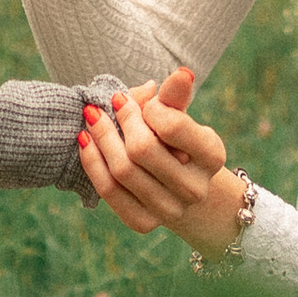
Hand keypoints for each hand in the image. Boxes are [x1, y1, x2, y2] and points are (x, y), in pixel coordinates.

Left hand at [77, 69, 243, 255]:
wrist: (175, 184)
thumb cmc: (174, 139)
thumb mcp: (178, 114)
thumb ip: (175, 95)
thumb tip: (182, 73)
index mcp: (212, 155)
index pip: (172, 125)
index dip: (149, 108)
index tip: (142, 100)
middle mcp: (196, 189)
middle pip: (142, 149)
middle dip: (121, 120)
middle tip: (109, 102)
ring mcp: (171, 211)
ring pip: (122, 171)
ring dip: (101, 138)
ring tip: (92, 117)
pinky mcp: (144, 224)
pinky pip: (109, 192)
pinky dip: (92, 163)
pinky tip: (85, 141)